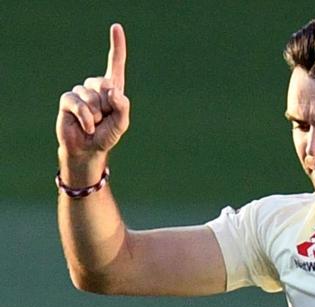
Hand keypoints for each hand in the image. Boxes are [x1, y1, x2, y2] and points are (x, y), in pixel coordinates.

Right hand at [56, 24, 129, 161]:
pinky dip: (86, 118)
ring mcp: (80, 92)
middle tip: (104, 118)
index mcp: (112, 88)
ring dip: (96, 114)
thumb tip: (114, 91)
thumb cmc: (107, 135)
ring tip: (95, 123)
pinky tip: (87, 126)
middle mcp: (96, 86)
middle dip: (108, 105)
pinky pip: (78, 103)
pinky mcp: (68, 100)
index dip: (117, 45)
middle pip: (105, 84)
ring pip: (91, 96)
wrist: (88, 149)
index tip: (116, 27)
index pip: (115, 63)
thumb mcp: (121, 123)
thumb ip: (123, 106)